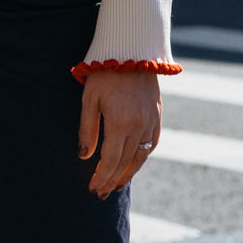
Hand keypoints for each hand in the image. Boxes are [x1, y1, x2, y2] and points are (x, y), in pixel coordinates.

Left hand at [77, 69, 162, 197]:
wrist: (131, 50)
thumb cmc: (104, 73)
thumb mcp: (89, 100)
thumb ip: (87, 130)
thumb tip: (85, 156)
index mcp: (120, 123)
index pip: (110, 161)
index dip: (101, 177)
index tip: (93, 188)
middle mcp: (139, 126)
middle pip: (125, 162)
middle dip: (113, 180)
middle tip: (102, 193)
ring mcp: (151, 121)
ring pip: (141, 156)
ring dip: (129, 172)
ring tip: (117, 184)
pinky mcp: (157, 114)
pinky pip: (152, 142)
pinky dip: (143, 156)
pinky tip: (134, 162)